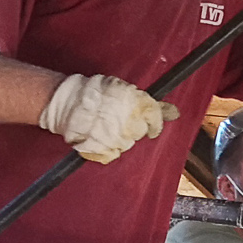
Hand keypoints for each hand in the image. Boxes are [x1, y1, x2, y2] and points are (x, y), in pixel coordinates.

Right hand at [38, 73, 175, 163]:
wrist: (68, 104)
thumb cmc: (94, 93)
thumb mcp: (123, 90)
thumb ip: (149, 103)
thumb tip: (174, 113)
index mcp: (135, 106)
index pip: (155, 118)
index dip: (155, 123)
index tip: (152, 126)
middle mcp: (128, 124)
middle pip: (140, 132)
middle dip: (134, 126)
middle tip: (119, 119)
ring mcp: (116, 140)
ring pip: (127, 144)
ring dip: (120, 136)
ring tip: (105, 125)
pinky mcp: (104, 152)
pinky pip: (113, 153)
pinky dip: (108, 147)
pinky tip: (100, 135)